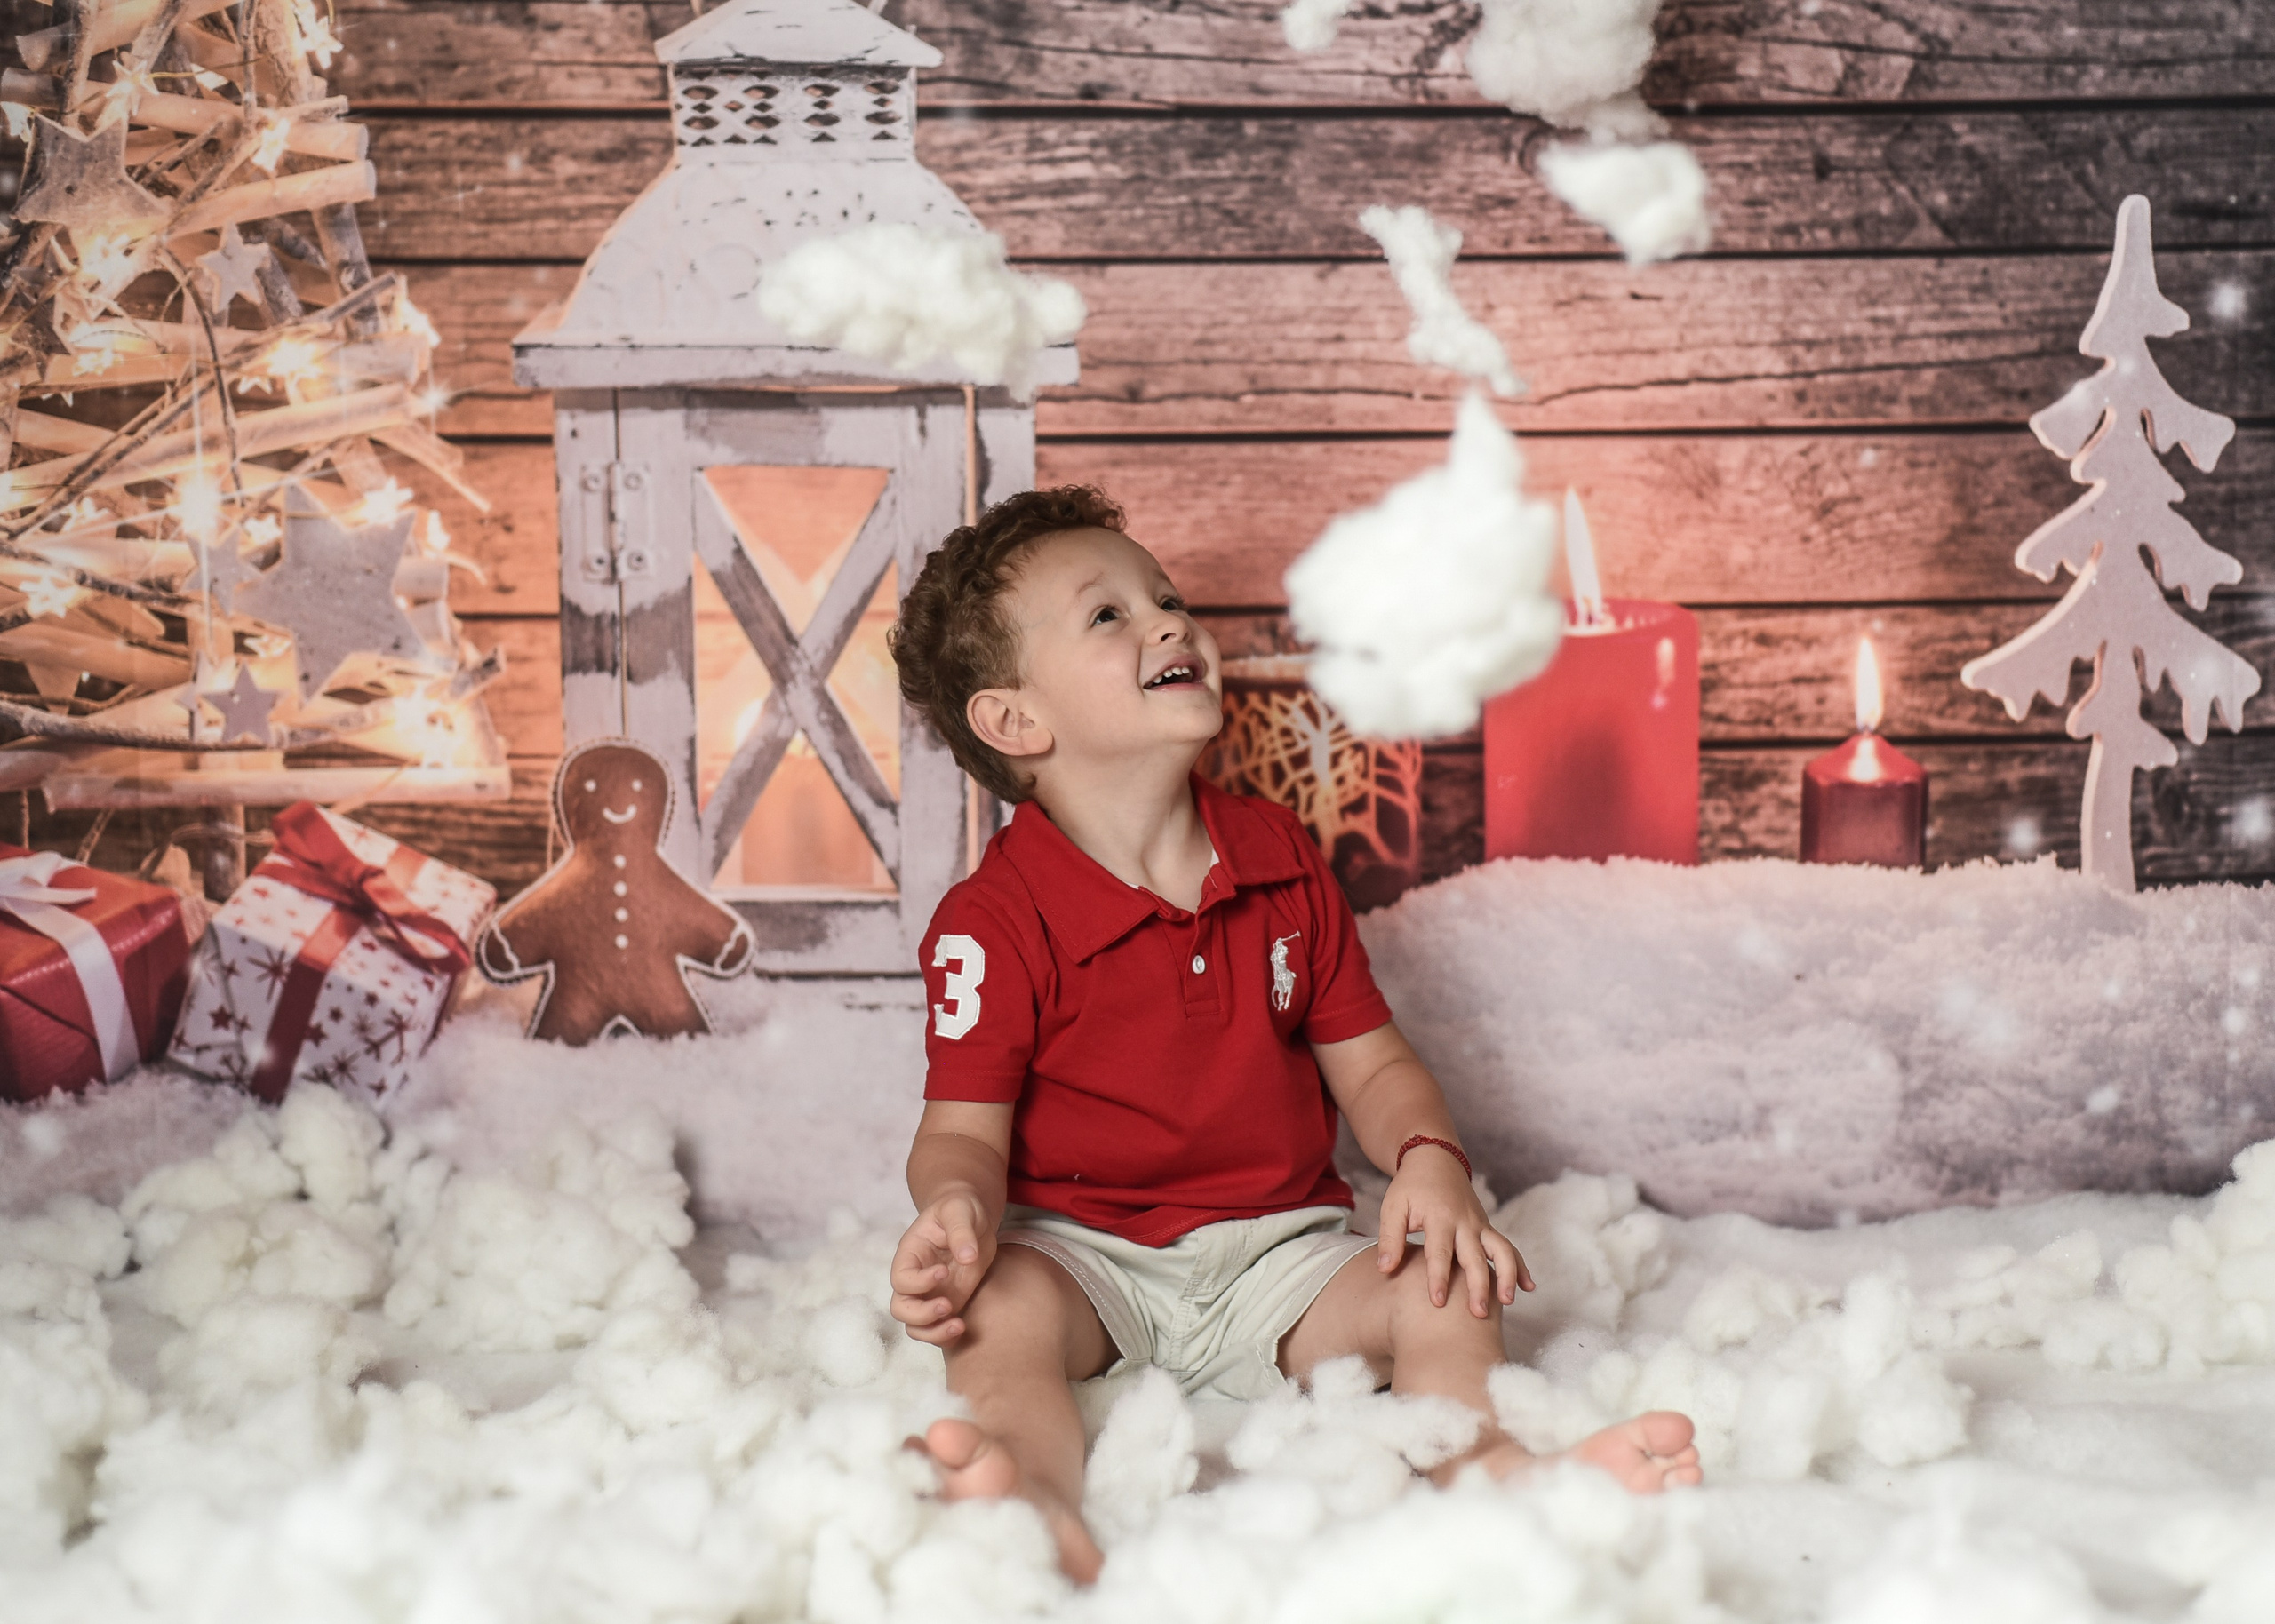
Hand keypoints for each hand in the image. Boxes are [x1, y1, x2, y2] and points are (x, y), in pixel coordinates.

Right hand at [889, 1189, 994, 1345]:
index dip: (919, 1282)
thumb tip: (967, 1258)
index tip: (944, 1271)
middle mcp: (915, 1278)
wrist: (972, 1218)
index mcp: (910, 1254)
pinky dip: (946, 1336)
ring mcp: (929, 1294)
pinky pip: (936, 1329)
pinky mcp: (947, 1302)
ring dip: (933, 1332)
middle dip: (922, 1314)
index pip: (901, 1278)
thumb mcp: (959, 1210)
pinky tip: (964, 1327)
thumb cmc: (960, 1209)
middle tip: (948, 1304)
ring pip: (915, 1326)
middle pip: (901, 1308)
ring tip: (958, 1324)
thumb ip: (961, 1231)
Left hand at [1377, 1142, 1534, 1316]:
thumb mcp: (1393, 1207)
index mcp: (1439, 1216)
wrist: (1435, 1160)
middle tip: (1478, 1313)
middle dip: (1478, 1285)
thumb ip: (1389, 1238)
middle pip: (1474, 1256)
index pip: (1439, 1251)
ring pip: (1501, 1250)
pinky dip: (1520, 1266)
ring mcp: (1479, 1225)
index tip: (1437, 1302)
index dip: (1438, 1277)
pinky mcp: (1487, 1228)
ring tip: (1507, 1301)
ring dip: (1507, 1275)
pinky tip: (1528, 1287)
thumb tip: (1385, 1269)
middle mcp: (1464, 1222)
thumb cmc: (1411, 1187)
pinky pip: (1507, 1247)